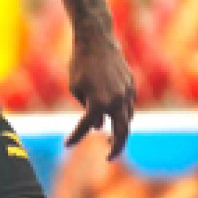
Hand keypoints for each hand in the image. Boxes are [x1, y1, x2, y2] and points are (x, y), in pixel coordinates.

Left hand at [62, 27, 138, 159]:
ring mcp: (126, 93)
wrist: (97, 40)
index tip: (67, 145)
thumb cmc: (80, 63)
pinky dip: (123, 116)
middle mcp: (115, 100)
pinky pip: (129, 106)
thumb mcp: (76, 88)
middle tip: (109, 158)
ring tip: (110, 140)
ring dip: (120, 132)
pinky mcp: (131, 85)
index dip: (75, 137)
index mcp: (97, 102)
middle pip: (121, 133)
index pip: (85, 127)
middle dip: (116, 148)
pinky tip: (115, 119)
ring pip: (128, 120)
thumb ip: (87, 110)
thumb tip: (98, 126)